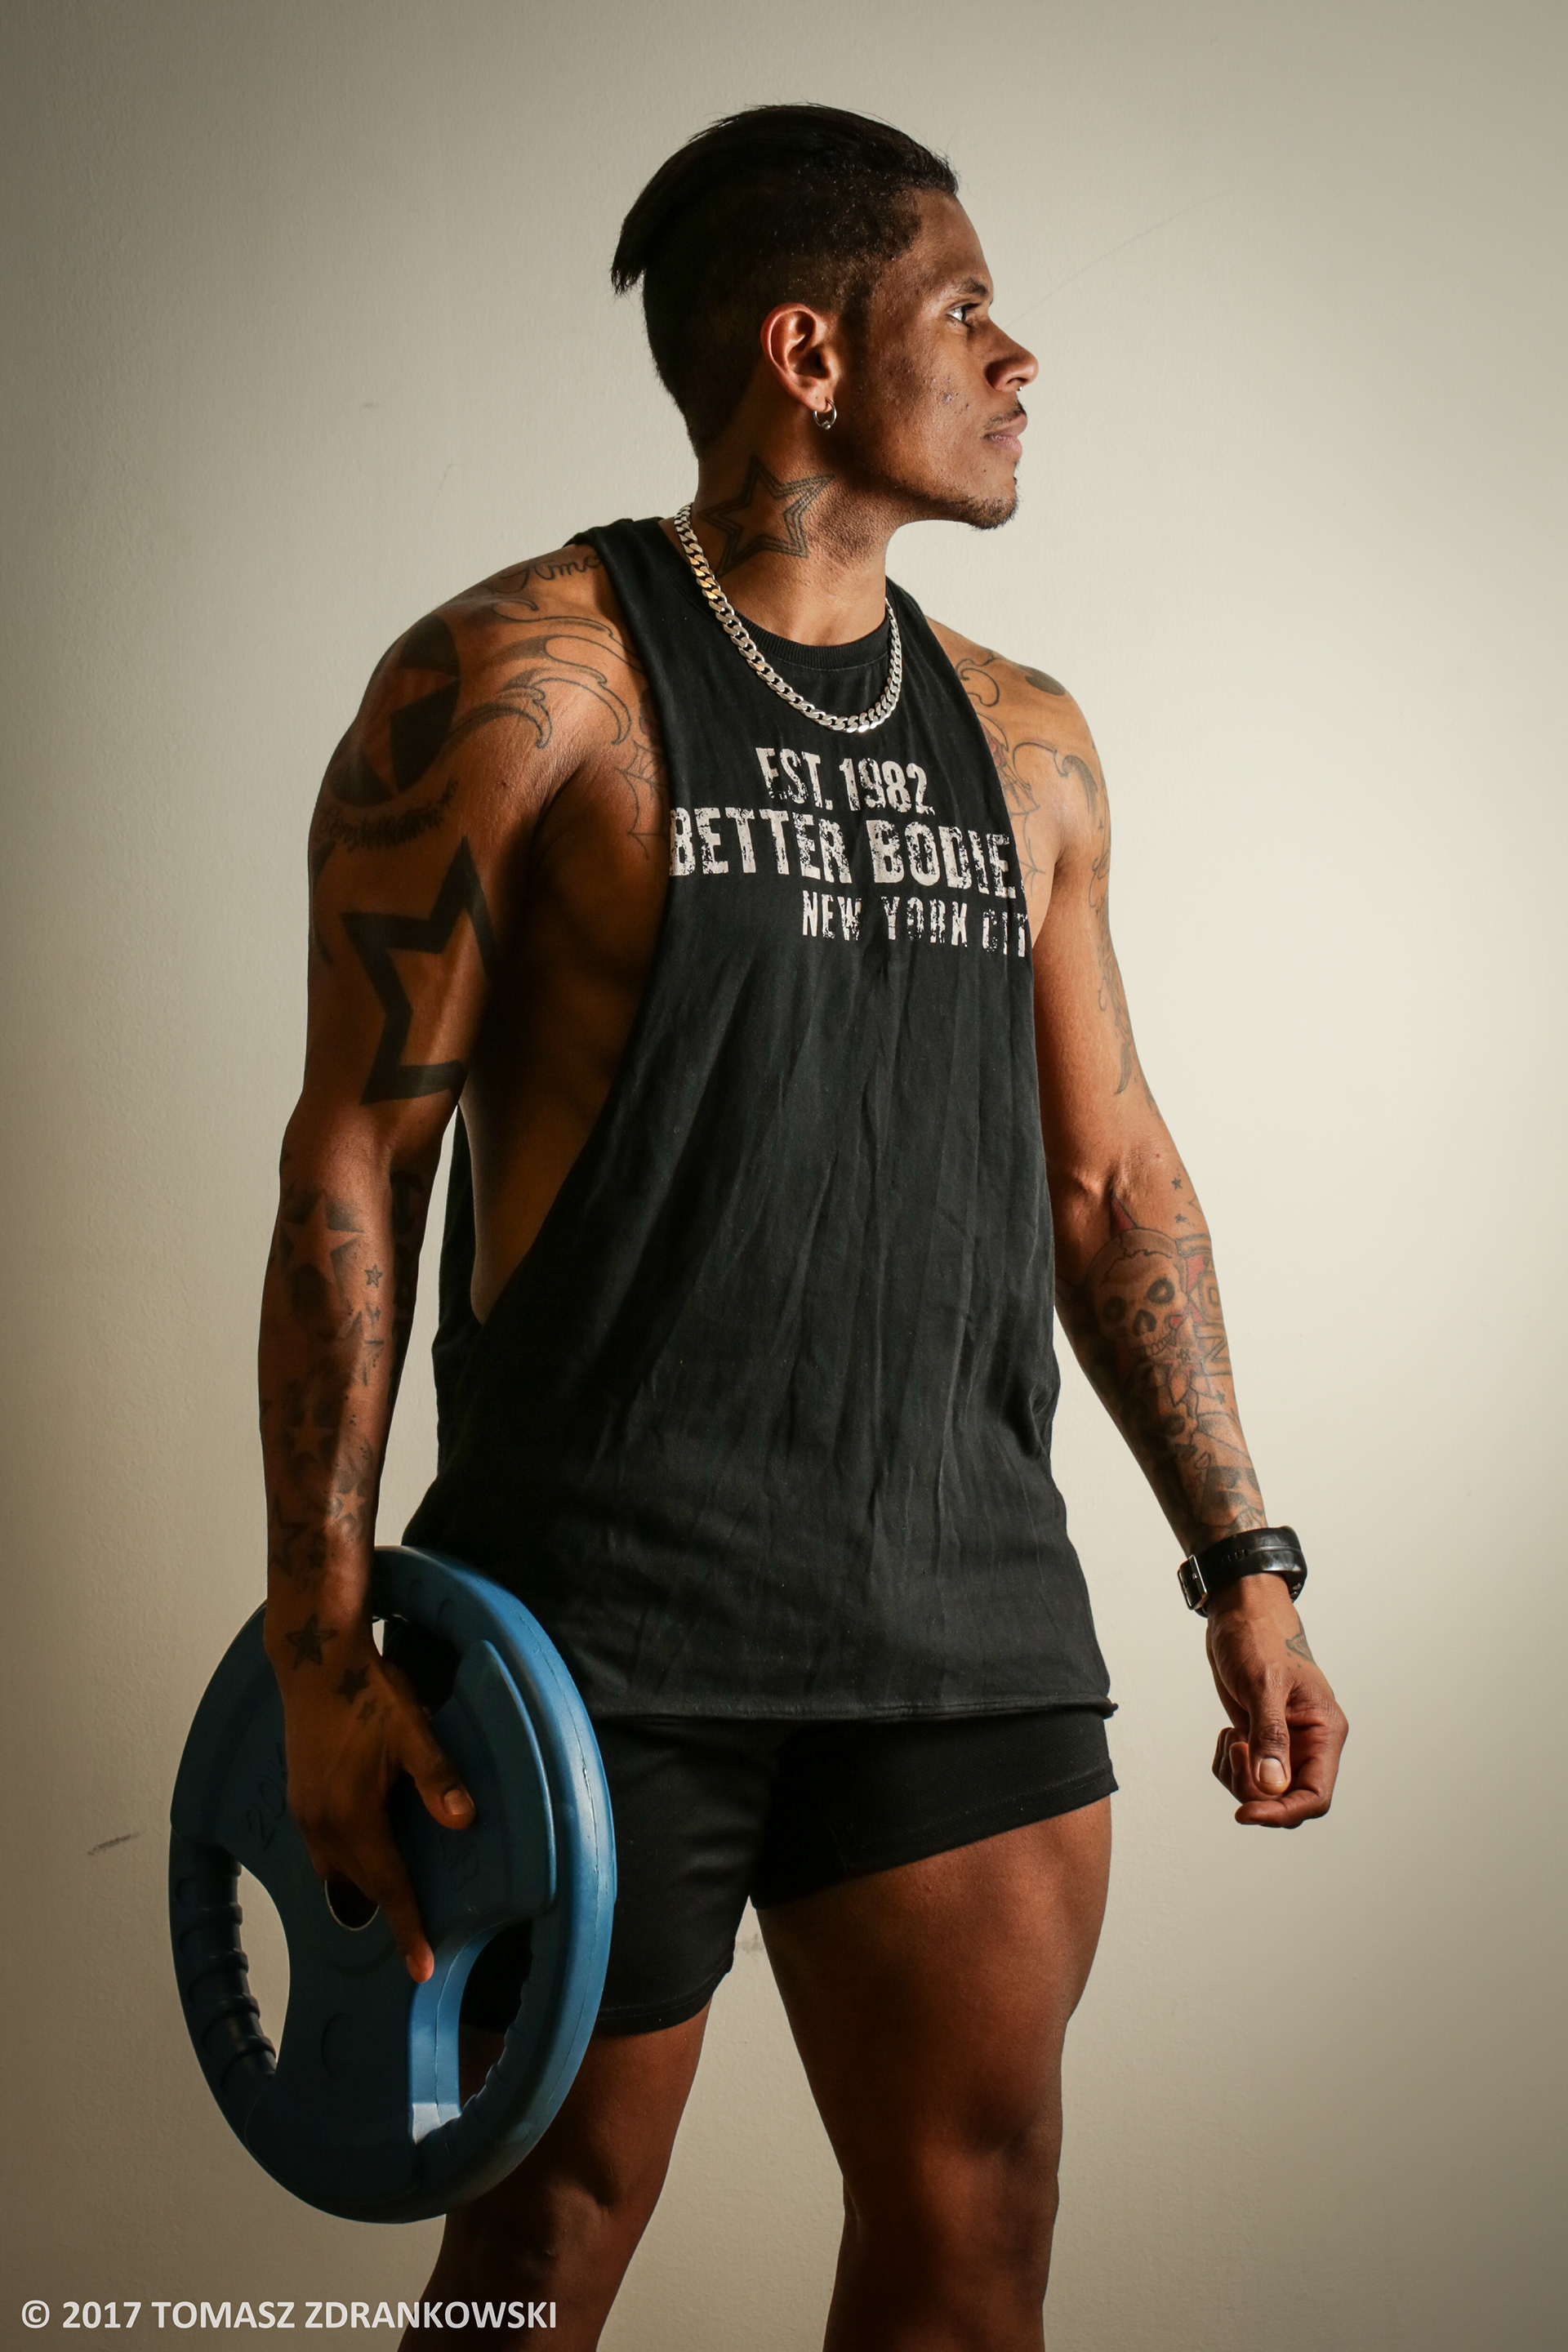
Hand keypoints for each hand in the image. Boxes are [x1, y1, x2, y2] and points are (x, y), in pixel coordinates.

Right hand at [267, 1616, 474, 1979]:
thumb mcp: (412, 1729)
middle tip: (415, 1941)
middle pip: (360, 1888)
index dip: (407, 1929)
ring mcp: (305, 1813)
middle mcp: (321, 1825)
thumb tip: (464, 1820)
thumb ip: (438, 1777)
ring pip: (336, 1873)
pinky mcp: (299, 1799)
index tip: (420, 1968)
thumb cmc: (366, 1691)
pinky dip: (346, 1864)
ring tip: (393, 1905)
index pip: (388, 1887)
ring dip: (364, 1890)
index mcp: (351, 1816)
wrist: (313, 1659)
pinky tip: (365, 1854)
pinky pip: (323, 1851)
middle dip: (387, 1916)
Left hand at [1204, 1574, 1347, 1826]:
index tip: (1245, 1813)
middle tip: (1235, 1749)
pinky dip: (1228, 1765)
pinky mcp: (1261, 1741)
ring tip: (1231, 1738)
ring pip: (1263, 1793)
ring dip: (1238, 1776)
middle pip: (1287, 1801)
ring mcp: (1284, 1745)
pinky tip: (1227, 1735)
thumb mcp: (1263, 1685)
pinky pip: (1244, 1776)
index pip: (1315, 1797)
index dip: (1282, 1812)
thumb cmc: (1258, 1637)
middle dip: (1254, 1790)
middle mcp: (1309, 1744)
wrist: (1238, 1614)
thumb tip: (1273, 1787)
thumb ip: (1270, 1736)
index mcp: (1324, 1732)